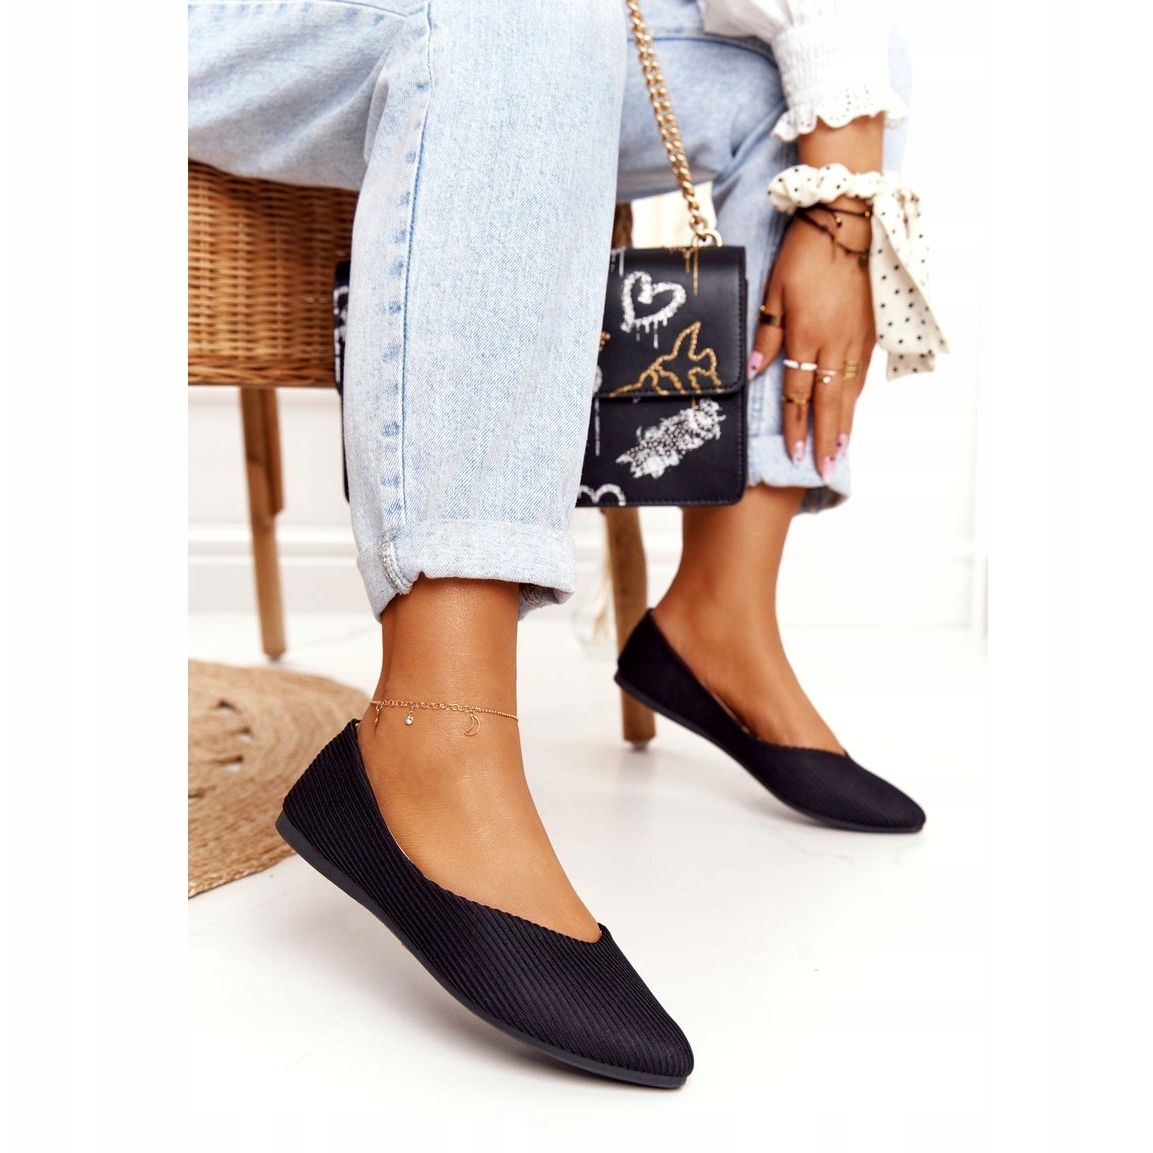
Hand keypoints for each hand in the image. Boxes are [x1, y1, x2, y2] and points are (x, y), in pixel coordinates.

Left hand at [749, 198, 875, 478]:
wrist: (850, 221)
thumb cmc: (804, 253)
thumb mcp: (773, 291)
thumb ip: (765, 335)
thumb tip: (753, 373)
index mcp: (806, 336)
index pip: (798, 394)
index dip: (796, 428)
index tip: (795, 456)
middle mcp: (835, 343)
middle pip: (829, 402)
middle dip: (825, 439)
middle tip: (824, 470)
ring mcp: (858, 337)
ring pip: (850, 391)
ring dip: (844, 423)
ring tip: (840, 451)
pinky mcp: (873, 328)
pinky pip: (862, 371)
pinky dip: (856, 396)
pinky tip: (852, 410)